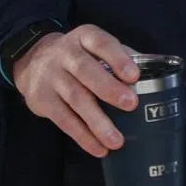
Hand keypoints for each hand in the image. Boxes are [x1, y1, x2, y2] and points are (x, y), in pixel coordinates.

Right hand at [12, 24, 139, 158]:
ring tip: (117, 140)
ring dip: (97, 122)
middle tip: (131, 104)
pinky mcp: (42, 100)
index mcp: (85, 37)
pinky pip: (64, 120)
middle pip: (86, 71)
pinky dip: (82, 136)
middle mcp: (66, 54)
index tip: (135, 75)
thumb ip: (120, 55)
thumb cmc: (78, 55)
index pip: (102, 44)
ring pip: (75, 99)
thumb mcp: (94, 46)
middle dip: (109, 89)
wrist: (32, 60)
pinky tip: (99, 148)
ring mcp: (51, 77)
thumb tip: (153, 69)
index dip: (118, 59)